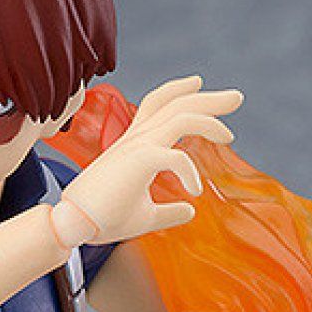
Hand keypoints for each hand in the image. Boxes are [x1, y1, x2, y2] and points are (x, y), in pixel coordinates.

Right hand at [61, 76, 241, 244]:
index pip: (158, 104)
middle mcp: (136, 138)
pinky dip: (190, 172)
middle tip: (236, 97)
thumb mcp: (145, 215)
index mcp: (134, 143)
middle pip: (175, 103)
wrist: (75, 225)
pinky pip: (176, 157)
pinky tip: (195, 190)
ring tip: (229, 135)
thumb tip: (190, 211)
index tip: (200, 86)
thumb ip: (168, 211)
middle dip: (208, 98)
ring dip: (209, 120)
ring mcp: (137, 146)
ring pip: (180, 116)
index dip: (180, 92)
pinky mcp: (139, 161)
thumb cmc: (103, 219)